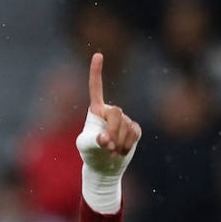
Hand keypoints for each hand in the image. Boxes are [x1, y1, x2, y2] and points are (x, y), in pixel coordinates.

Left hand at [76, 53, 140, 174]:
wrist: (105, 166)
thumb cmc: (90, 154)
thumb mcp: (86, 147)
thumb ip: (93, 141)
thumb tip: (105, 138)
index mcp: (96, 111)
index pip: (96, 89)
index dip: (96, 72)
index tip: (98, 55)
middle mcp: (110, 111)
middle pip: (116, 113)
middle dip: (112, 131)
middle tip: (108, 147)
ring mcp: (124, 119)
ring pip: (126, 126)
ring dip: (119, 142)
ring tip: (112, 152)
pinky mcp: (134, 128)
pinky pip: (134, 133)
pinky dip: (128, 144)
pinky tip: (121, 151)